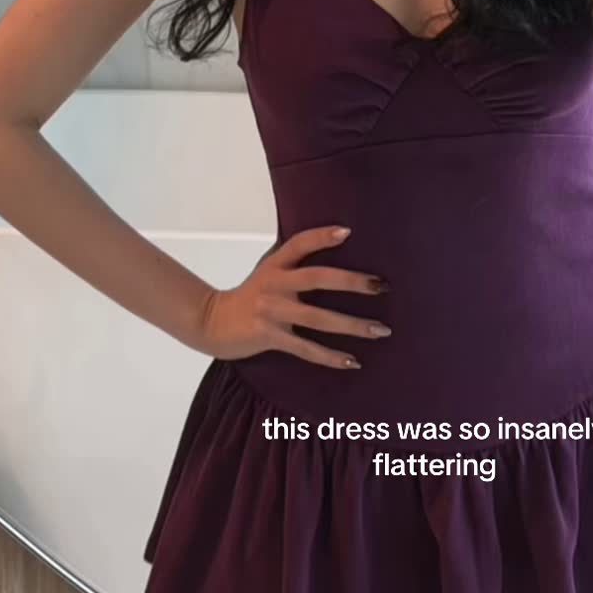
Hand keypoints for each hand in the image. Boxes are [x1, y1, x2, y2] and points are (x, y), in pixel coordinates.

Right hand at [199, 225, 390, 367]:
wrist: (211, 322)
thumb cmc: (250, 295)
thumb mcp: (268, 271)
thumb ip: (293, 262)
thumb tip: (334, 246)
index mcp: (275, 264)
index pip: (299, 243)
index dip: (322, 236)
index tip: (348, 232)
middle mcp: (275, 284)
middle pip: (317, 278)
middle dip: (352, 282)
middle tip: (381, 286)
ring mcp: (272, 312)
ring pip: (319, 318)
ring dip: (352, 325)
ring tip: (380, 330)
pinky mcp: (269, 337)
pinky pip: (306, 348)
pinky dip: (330, 357)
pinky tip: (352, 361)